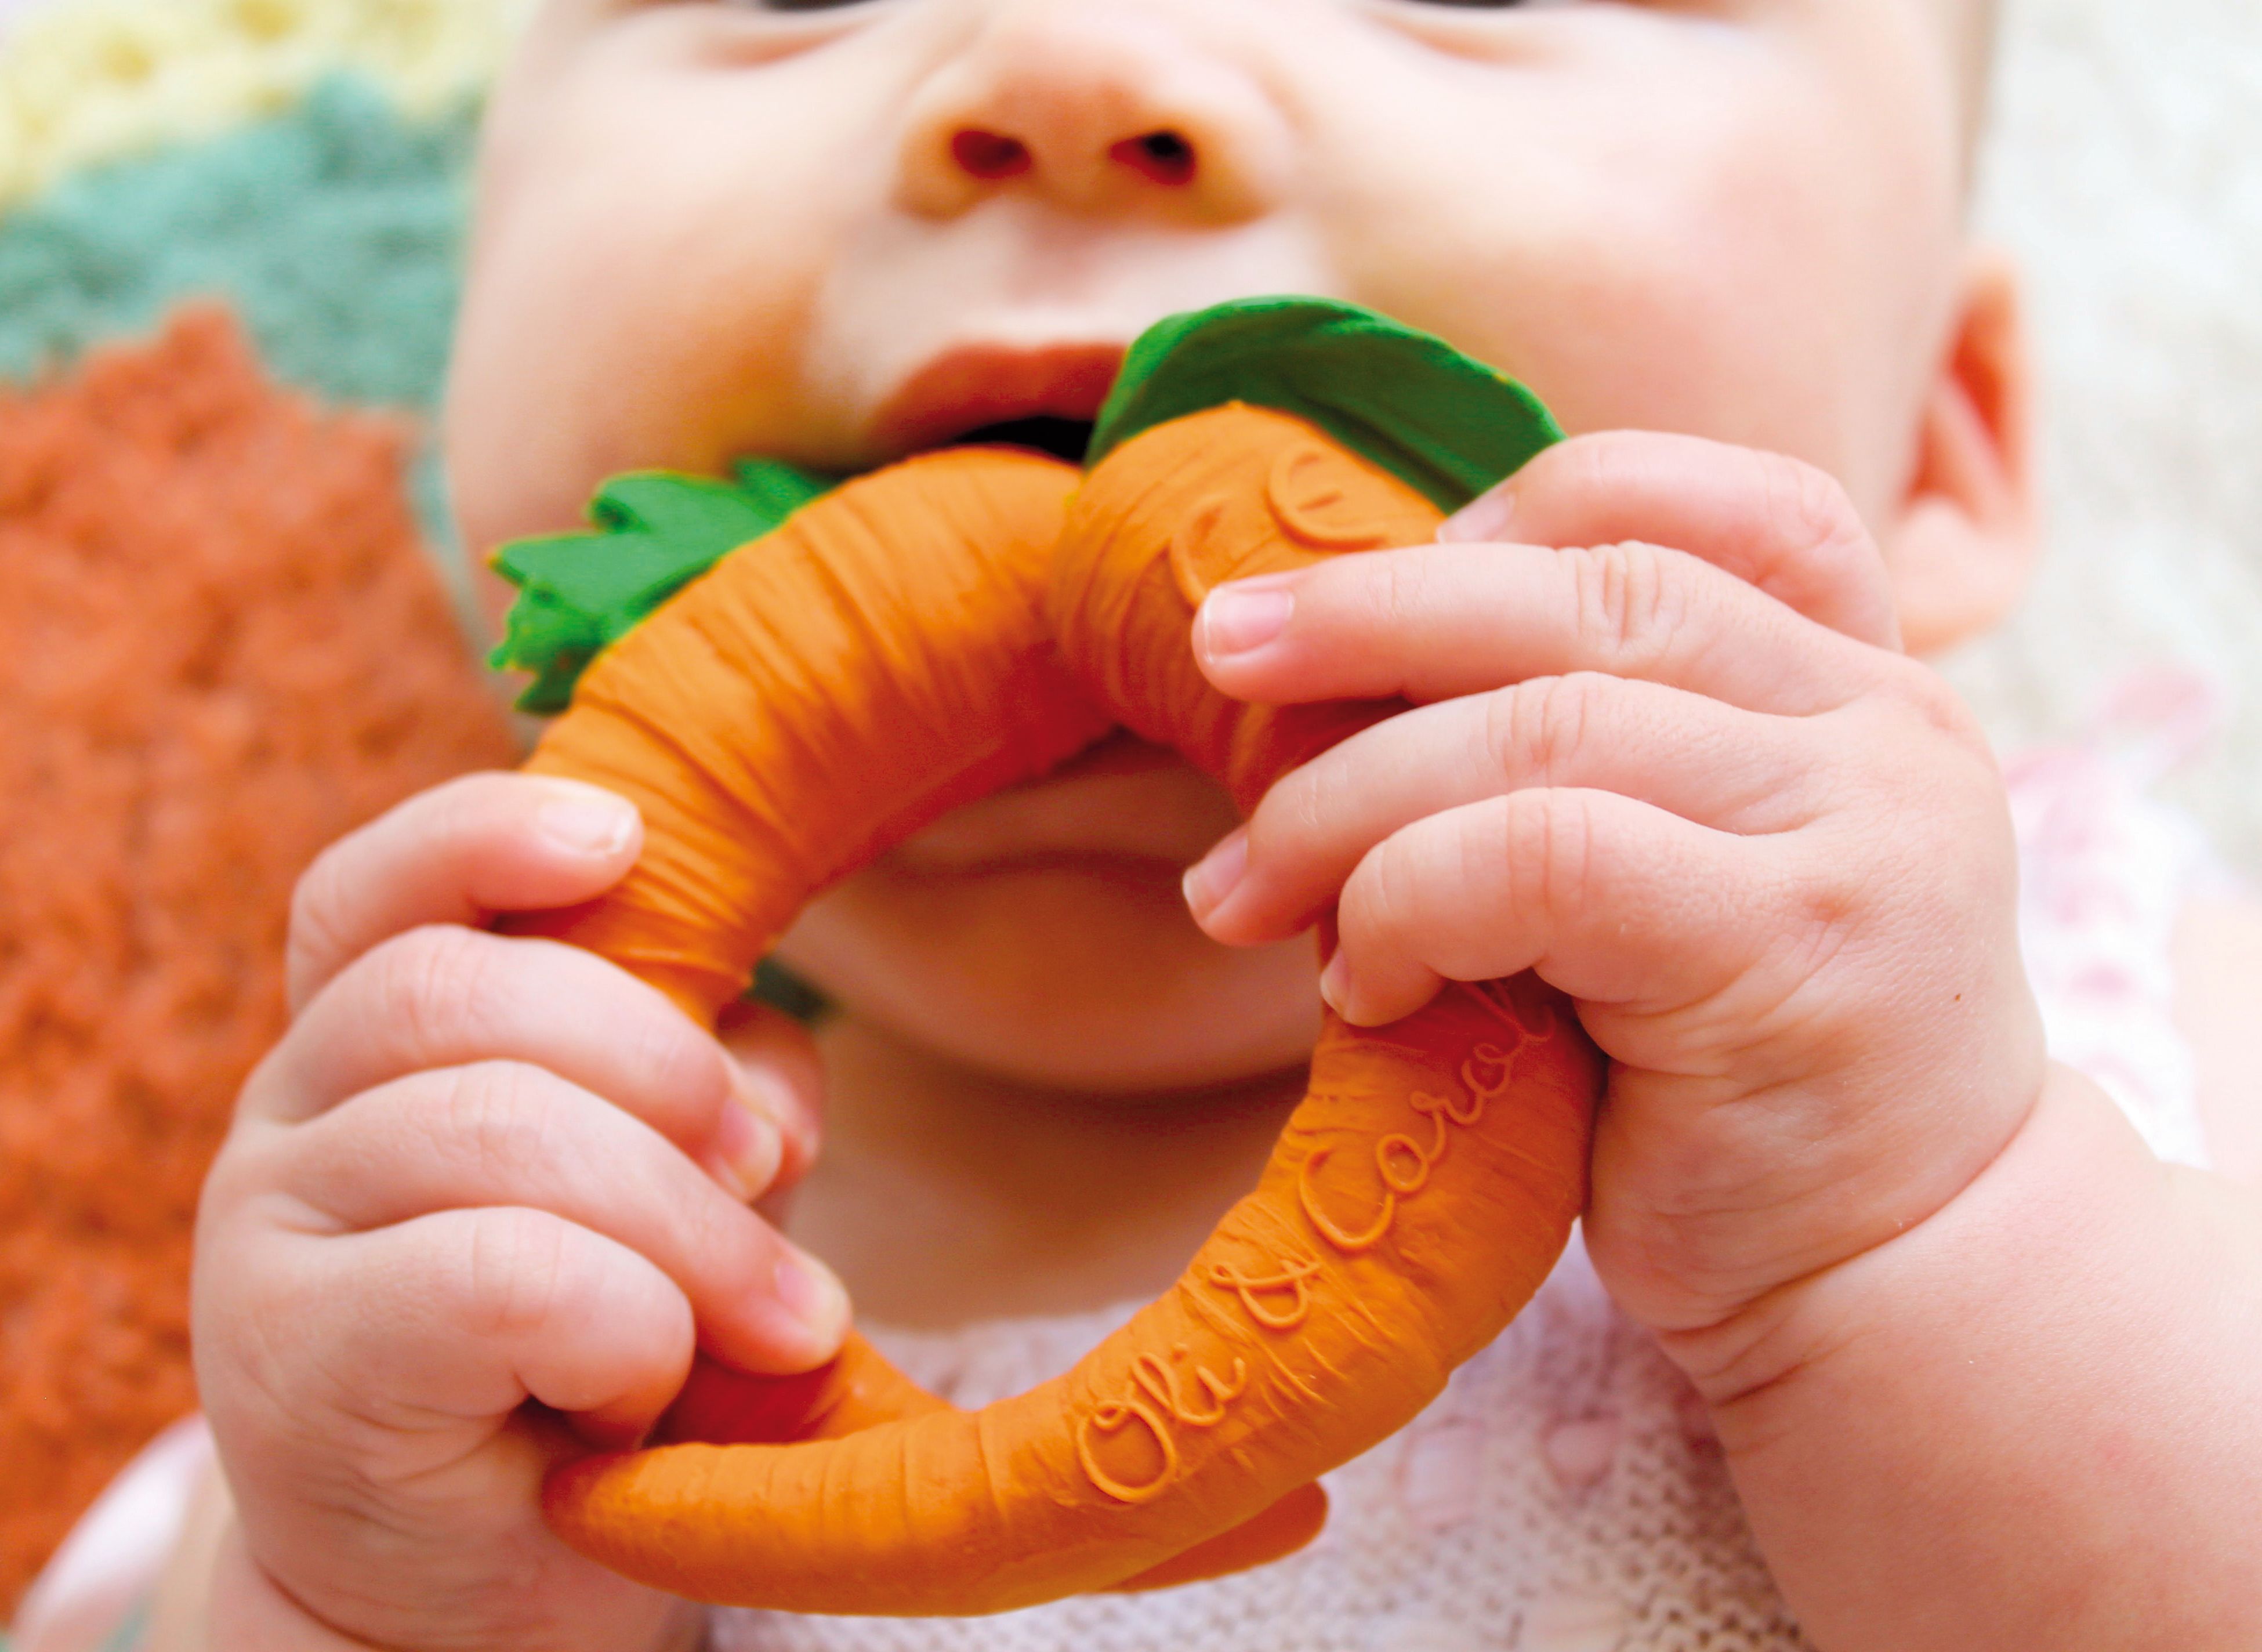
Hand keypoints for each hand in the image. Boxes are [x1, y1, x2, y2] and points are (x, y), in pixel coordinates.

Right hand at [192, 773, 840, 1651]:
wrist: (478, 1582)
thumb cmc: (592, 1357)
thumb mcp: (677, 1194)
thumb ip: (719, 1098)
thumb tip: (769, 1094)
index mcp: (367, 1040)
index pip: (382, 891)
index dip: (491, 837)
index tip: (627, 841)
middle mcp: (291, 1114)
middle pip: (478, 998)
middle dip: (672, 1078)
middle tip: (773, 1176)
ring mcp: (268, 1233)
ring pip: (501, 1129)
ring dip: (684, 1226)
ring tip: (776, 1320)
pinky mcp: (291, 1365)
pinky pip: (499, 1275)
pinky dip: (623, 1327)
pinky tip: (639, 1392)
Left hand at [1179, 432, 2046, 1356]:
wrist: (1891, 1280)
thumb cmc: (1731, 1082)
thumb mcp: (1667, 879)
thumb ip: (1574, 764)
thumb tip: (1322, 684)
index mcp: (1860, 681)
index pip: (1706, 502)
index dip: (1518, 513)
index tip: (1372, 595)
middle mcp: (1884, 725)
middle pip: (1591, 588)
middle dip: (1371, 612)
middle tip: (1218, 650)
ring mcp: (1859, 827)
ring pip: (1540, 726)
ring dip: (1345, 800)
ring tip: (1237, 892)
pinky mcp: (1793, 947)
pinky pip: (1541, 857)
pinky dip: (1405, 900)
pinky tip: (1358, 987)